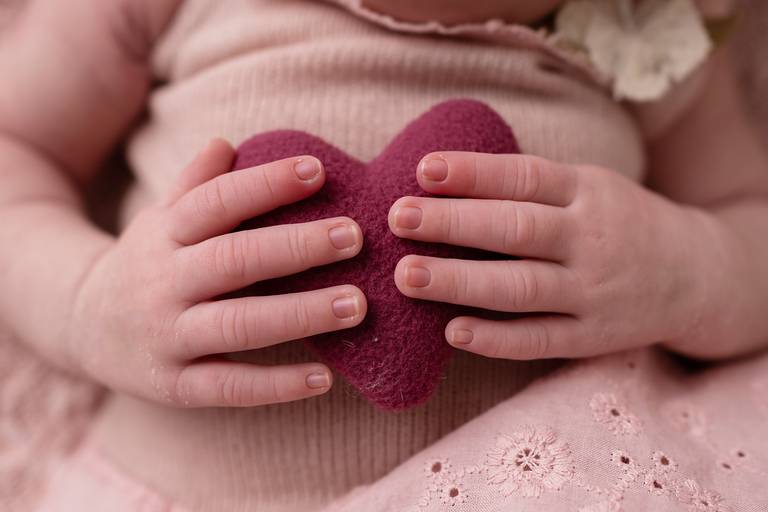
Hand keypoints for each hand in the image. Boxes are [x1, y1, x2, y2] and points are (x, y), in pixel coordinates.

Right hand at [68, 140, 366, 406]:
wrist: (78, 325)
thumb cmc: (145, 264)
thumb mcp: (160, 220)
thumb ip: (194, 185)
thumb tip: (226, 142)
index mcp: (166, 234)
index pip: (217, 200)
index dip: (266, 184)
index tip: (318, 170)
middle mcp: (165, 282)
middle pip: (234, 259)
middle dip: (296, 247)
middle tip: (354, 236)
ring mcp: (168, 335)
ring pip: (238, 324)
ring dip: (300, 314)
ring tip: (356, 304)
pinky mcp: (174, 384)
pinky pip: (229, 387)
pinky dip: (276, 385)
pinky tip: (325, 378)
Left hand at [389, 152, 712, 359]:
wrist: (694, 275)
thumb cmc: (618, 222)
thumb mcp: (588, 186)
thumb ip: (530, 185)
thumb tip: (443, 177)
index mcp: (587, 193)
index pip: (525, 178)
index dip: (474, 173)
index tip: (424, 170)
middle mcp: (590, 240)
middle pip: (516, 229)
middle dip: (454, 223)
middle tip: (398, 218)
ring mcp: (592, 292)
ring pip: (521, 287)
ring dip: (460, 281)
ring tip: (407, 275)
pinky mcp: (591, 337)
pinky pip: (540, 340)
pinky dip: (496, 339)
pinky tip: (453, 332)